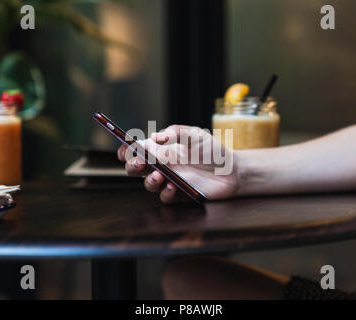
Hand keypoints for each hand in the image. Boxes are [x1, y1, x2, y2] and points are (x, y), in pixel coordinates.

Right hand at [117, 125, 239, 203]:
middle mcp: (163, 166)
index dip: (127, 151)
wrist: (232, 171)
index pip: (138, 150)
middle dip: (133, 166)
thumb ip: (174, 133)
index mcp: (162, 149)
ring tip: (160, 175)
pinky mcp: (178, 194)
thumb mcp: (195, 135)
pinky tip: (174, 185)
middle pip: (137, 169)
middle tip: (140, 164)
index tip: (123, 152)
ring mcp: (169, 180)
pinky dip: (166, 192)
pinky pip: (165, 196)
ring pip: (148, 184)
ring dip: (149, 180)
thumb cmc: (212, 151)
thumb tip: (154, 137)